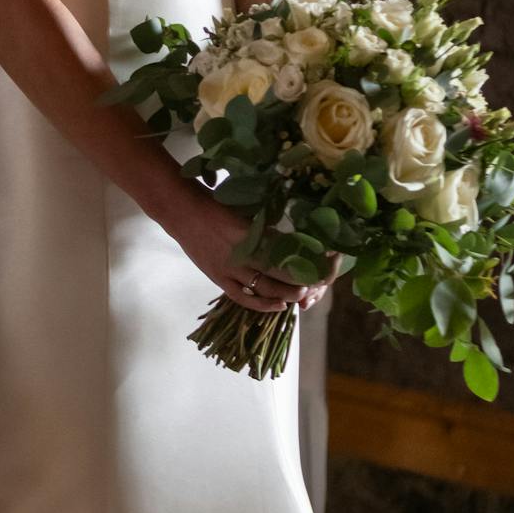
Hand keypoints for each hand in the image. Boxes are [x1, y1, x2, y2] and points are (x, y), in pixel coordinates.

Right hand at [163, 180, 335, 314]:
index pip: (292, 252)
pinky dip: (263, 305)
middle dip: (305, 281)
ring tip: (303, 294)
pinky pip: (243, 298)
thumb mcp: (249, 213)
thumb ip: (270, 231)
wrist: (184, 212)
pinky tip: (279, 306)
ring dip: (288, 294)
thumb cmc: (218, 205)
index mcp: (256, 233)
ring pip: (267, 290)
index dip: (312, 259)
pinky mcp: (219, 279)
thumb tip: (295, 243)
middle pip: (283, 275)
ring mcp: (231, 270)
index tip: (330, 259)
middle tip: (319, 282)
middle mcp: (246, 254)